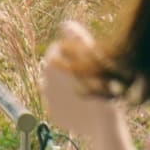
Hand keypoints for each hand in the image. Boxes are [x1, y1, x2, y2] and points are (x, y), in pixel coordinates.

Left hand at [40, 24, 134, 149]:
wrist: (105, 124)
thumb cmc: (102, 85)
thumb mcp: (93, 56)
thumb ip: (77, 37)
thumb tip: (66, 24)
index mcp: (51, 62)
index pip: (59, 49)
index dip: (75, 53)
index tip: (88, 61)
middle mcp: (44, 79)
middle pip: (57, 67)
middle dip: (69, 69)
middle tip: (89, 77)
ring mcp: (48, 99)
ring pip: (57, 86)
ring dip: (67, 86)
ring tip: (88, 92)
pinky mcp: (55, 115)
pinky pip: (61, 104)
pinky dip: (69, 103)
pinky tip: (84, 105)